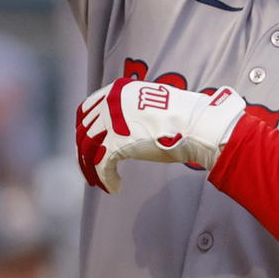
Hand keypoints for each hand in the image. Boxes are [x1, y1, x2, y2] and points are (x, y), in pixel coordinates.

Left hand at [74, 78, 245, 193]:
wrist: (195, 123)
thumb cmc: (181, 116)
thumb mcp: (148, 101)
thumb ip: (130, 108)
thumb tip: (124, 125)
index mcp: (116, 90)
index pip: (86, 110)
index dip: (83, 129)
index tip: (86, 142)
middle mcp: (109, 103)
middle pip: (83, 131)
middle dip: (83, 151)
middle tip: (89, 166)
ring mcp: (111, 123)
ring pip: (87, 149)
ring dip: (90, 168)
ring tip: (99, 181)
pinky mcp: (117, 143)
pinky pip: (102, 166)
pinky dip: (106, 179)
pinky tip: (114, 187)